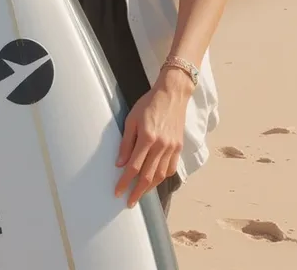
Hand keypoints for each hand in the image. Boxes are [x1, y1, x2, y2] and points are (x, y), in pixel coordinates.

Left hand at [114, 68, 191, 206]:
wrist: (172, 94)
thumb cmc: (148, 104)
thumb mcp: (131, 119)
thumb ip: (126, 142)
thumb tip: (120, 164)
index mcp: (147, 138)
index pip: (133, 167)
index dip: (124, 182)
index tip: (117, 192)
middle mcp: (161, 145)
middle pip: (147, 176)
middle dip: (137, 192)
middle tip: (129, 202)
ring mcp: (172, 147)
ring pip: (160, 175)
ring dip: (149, 188)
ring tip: (140, 194)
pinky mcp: (179, 146)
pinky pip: (171, 168)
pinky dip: (162, 177)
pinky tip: (155, 180)